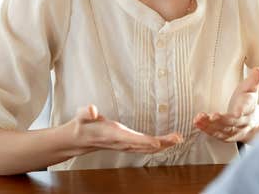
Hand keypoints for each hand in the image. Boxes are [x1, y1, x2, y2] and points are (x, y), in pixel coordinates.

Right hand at [63, 104, 182, 154]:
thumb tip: (92, 110)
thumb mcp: (82, 115)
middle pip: (144, 146)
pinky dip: (158, 146)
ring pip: (147, 148)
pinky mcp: (128, 145)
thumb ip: (86, 112)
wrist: (80, 139)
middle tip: (177, 138)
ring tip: (178, 139)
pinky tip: (168, 143)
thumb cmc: (84, 125)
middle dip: (161, 143)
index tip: (157, 142)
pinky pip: (145, 148)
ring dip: (163, 145)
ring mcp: (126, 146)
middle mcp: (122, 143)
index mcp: (113, 135)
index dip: (144, 141)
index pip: (131, 139)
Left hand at [193, 67, 258, 142]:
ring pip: (222, 129)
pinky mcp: (225, 136)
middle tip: (212, 116)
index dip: (242, 110)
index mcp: (249, 108)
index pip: (246, 109)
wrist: (253, 123)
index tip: (237, 112)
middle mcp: (242, 122)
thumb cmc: (248, 103)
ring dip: (210, 125)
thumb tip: (257, 70)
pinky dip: (206, 129)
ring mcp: (234, 131)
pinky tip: (197, 123)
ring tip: (199, 119)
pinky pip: (215, 134)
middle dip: (222, 120)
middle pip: (233, 122)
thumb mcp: (251, 90)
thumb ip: (253, 81)